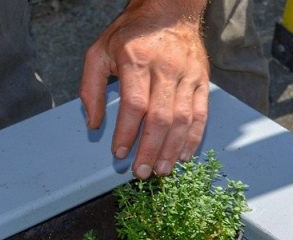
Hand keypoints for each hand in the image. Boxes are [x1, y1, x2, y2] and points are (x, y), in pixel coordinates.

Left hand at [80, 0, 209, 179]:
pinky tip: (182, 155)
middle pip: (160, 118)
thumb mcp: (100, 51)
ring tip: (161, 170)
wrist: (170, 11)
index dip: (127, 133)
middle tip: (142, 171)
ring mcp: (187, 76)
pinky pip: (200, 116)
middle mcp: (165, 68)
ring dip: (171, 150)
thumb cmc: (132, 33)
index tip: (119, 153)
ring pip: (182, 120)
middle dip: (150, 149)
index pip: (134, 104)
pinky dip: (192, 139)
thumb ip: (91, 88)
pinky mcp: (202, 82)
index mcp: (136, 59)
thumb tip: (93, 123)